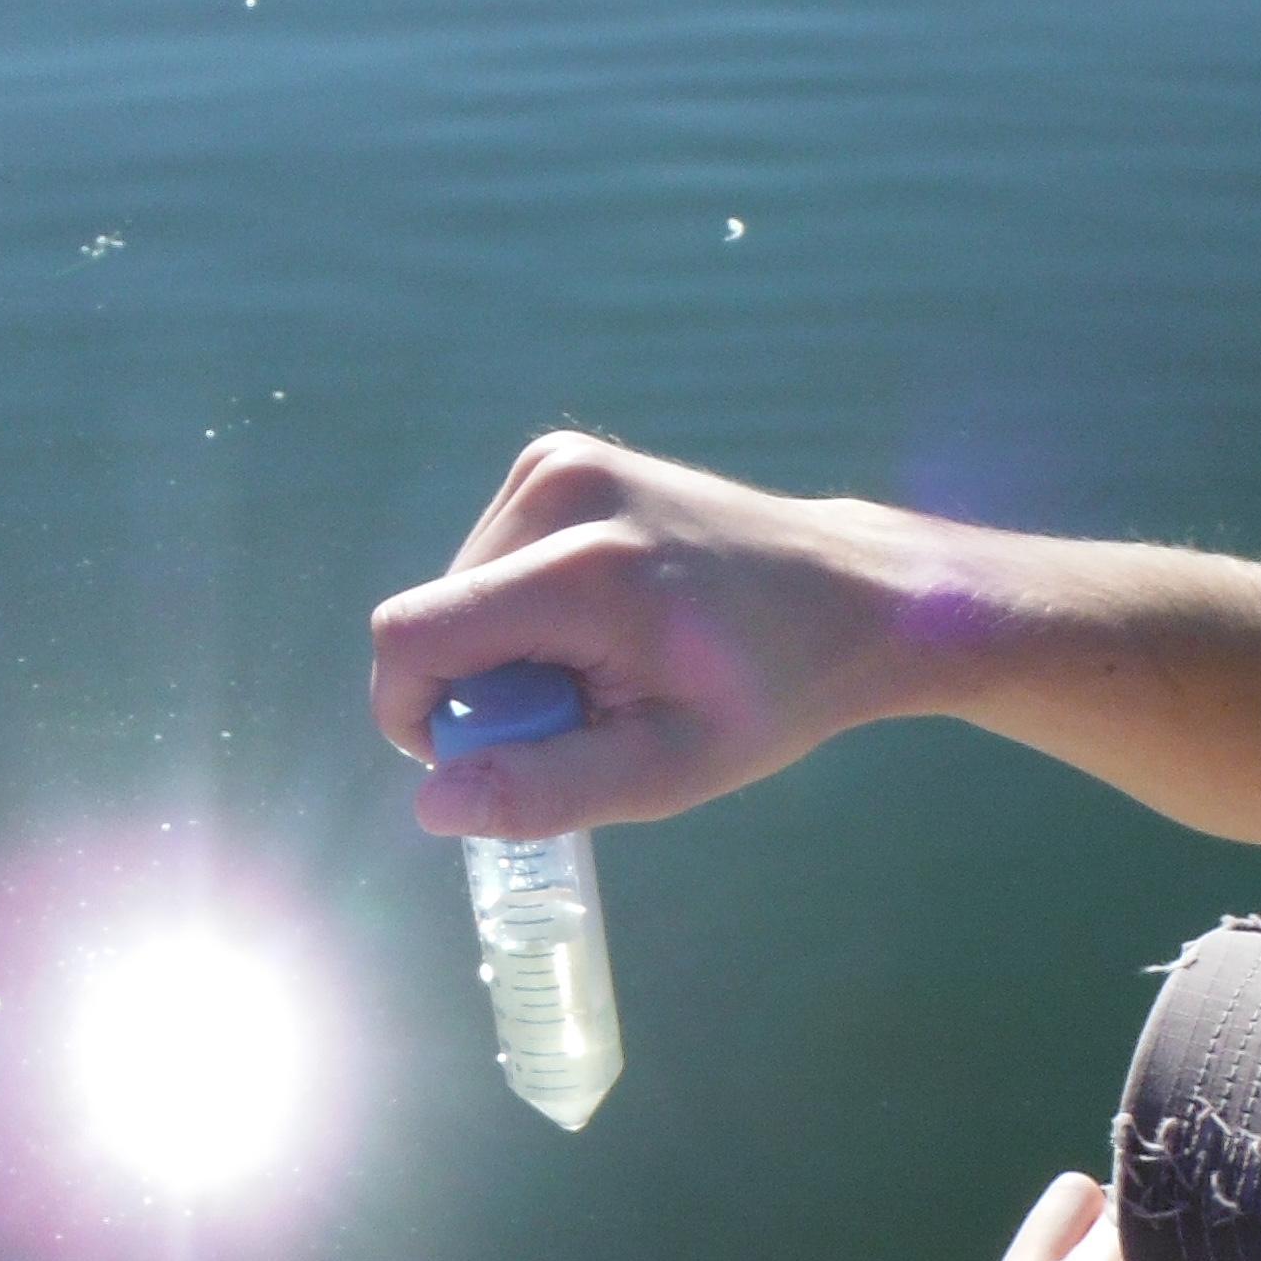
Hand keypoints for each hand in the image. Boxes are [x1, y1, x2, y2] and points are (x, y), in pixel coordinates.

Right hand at [368, 434, 957, 840]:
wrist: (850, 595)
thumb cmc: (765, 694)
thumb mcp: (666, 769)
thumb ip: (545, 788)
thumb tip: (431, 803)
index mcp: (582, 570)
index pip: (411, 637)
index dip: (416, 714)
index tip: (489, 756)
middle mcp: (557, 491)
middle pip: (435, 618)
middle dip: (485, 687)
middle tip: (591, 710)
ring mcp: (558, 461)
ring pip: (458, 590)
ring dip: (507, 648)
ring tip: (609, 662)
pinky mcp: (561, 457)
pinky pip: (491, 558)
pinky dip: (525, 606)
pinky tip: (605, 620)